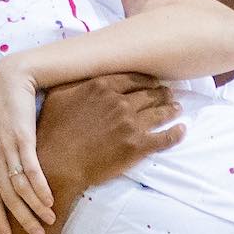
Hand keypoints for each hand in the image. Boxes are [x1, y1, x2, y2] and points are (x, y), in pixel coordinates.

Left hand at [0, 57, 56, 233]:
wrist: (8, 81)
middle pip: (6, 197)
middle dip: (21, 220)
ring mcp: (7, 148)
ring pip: (19, 186)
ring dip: (34, 207)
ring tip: (49, 221)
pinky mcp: (23, 138)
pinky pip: (31, 168)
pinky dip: (40, 186)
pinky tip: (49, 200)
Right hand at [34, 73, 184, 198]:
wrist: (57, 164)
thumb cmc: (51, 132)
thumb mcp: (57, 96)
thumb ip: (74, 80)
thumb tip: (78, 68)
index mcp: (102, 86)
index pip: (133, 78)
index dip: (146, 80)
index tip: (152, 82)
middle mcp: (119, 101)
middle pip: (149, 94)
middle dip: (161, 93)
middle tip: (168, 94)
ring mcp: (131, 123)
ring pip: (159, 112)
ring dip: (171, 109)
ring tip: (177, 108)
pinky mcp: (138, 146)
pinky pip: (165, 137)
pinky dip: (176, 133)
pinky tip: (182, 130)